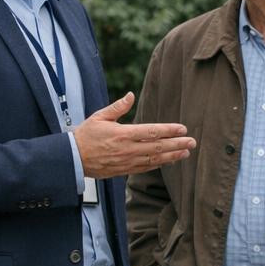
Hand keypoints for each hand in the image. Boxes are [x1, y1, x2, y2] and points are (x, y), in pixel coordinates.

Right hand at [71, 92, 193, 178]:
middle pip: (157, 147)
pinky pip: (145, 168)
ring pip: (154, 160)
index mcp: (123, 134)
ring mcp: (126, 162)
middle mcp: (127, 149)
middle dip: (177, 144)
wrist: (71, 159)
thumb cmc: (85, 135)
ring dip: (172, 156)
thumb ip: (118, 107)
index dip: (169, 131)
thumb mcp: (100, 116)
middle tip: (192, 142)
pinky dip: (159, 165)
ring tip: (186, 153)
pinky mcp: (123, 171)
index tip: (182, 129)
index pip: (152, 132)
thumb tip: (131, 95)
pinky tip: (169, 162)